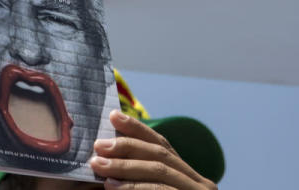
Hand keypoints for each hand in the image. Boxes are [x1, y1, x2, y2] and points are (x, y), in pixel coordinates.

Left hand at [90, 110, 216, 188]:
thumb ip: (139, 177)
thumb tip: (106, 156)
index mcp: (189, 177)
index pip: (162, 144)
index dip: (137, 128)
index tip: (112, 115)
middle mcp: (200, 183)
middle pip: (159, 154)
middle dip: (126, 147)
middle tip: (98, 146)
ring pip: (159, 171)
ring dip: (125, 168)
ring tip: (99, 166)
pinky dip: (135, 188)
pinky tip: (112, 188)